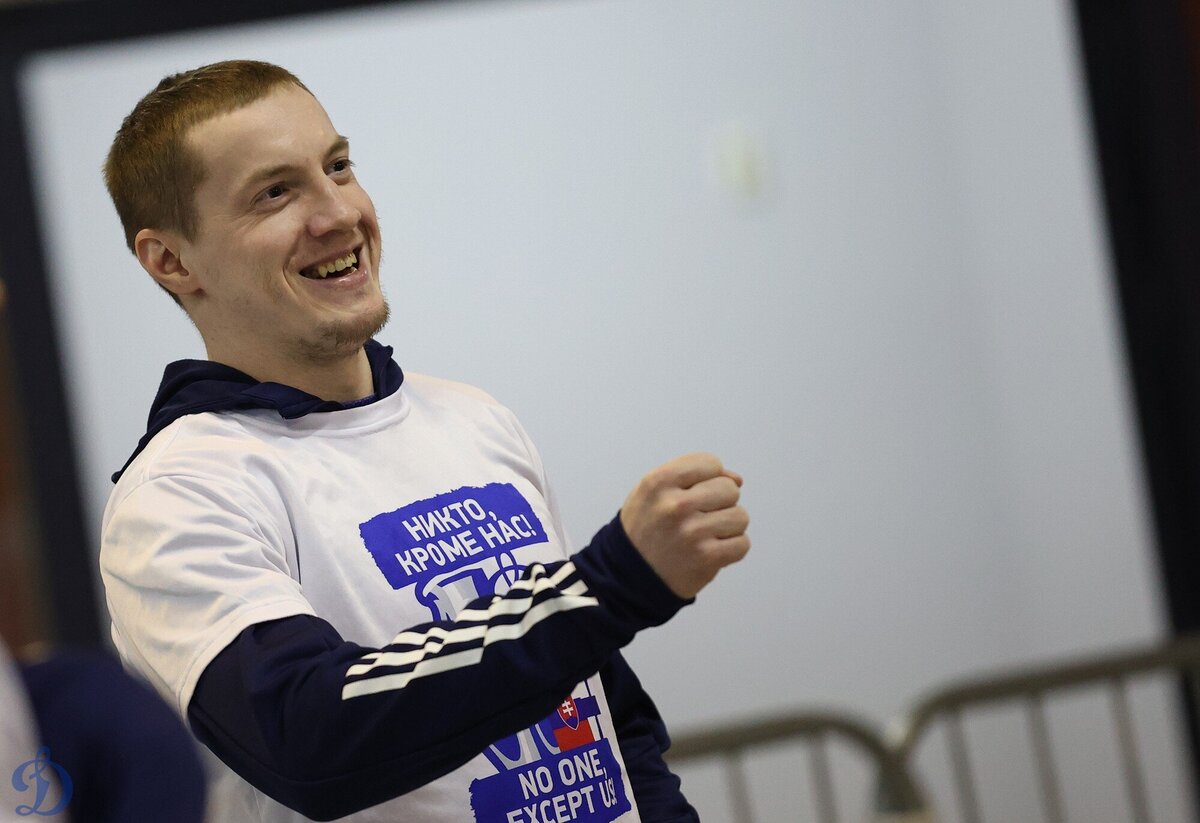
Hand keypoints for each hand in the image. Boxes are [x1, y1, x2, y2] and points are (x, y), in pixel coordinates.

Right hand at [619, 453, 749, 598]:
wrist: (628, 576)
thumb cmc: (647, 527)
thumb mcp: (654, 491)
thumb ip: (692, 474)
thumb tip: (737, 479)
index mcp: (658, 482)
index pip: (711, 463)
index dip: (709, 478)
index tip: (695, 493)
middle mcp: (675, 505)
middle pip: (730, 489)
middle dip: (720, 502)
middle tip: (700, 517)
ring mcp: (692, 532)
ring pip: (740, 517)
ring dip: (727, 527)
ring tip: (705, 535)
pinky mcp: (706, 558)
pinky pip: (742, 544)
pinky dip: (732, 549)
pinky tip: (711, 551)